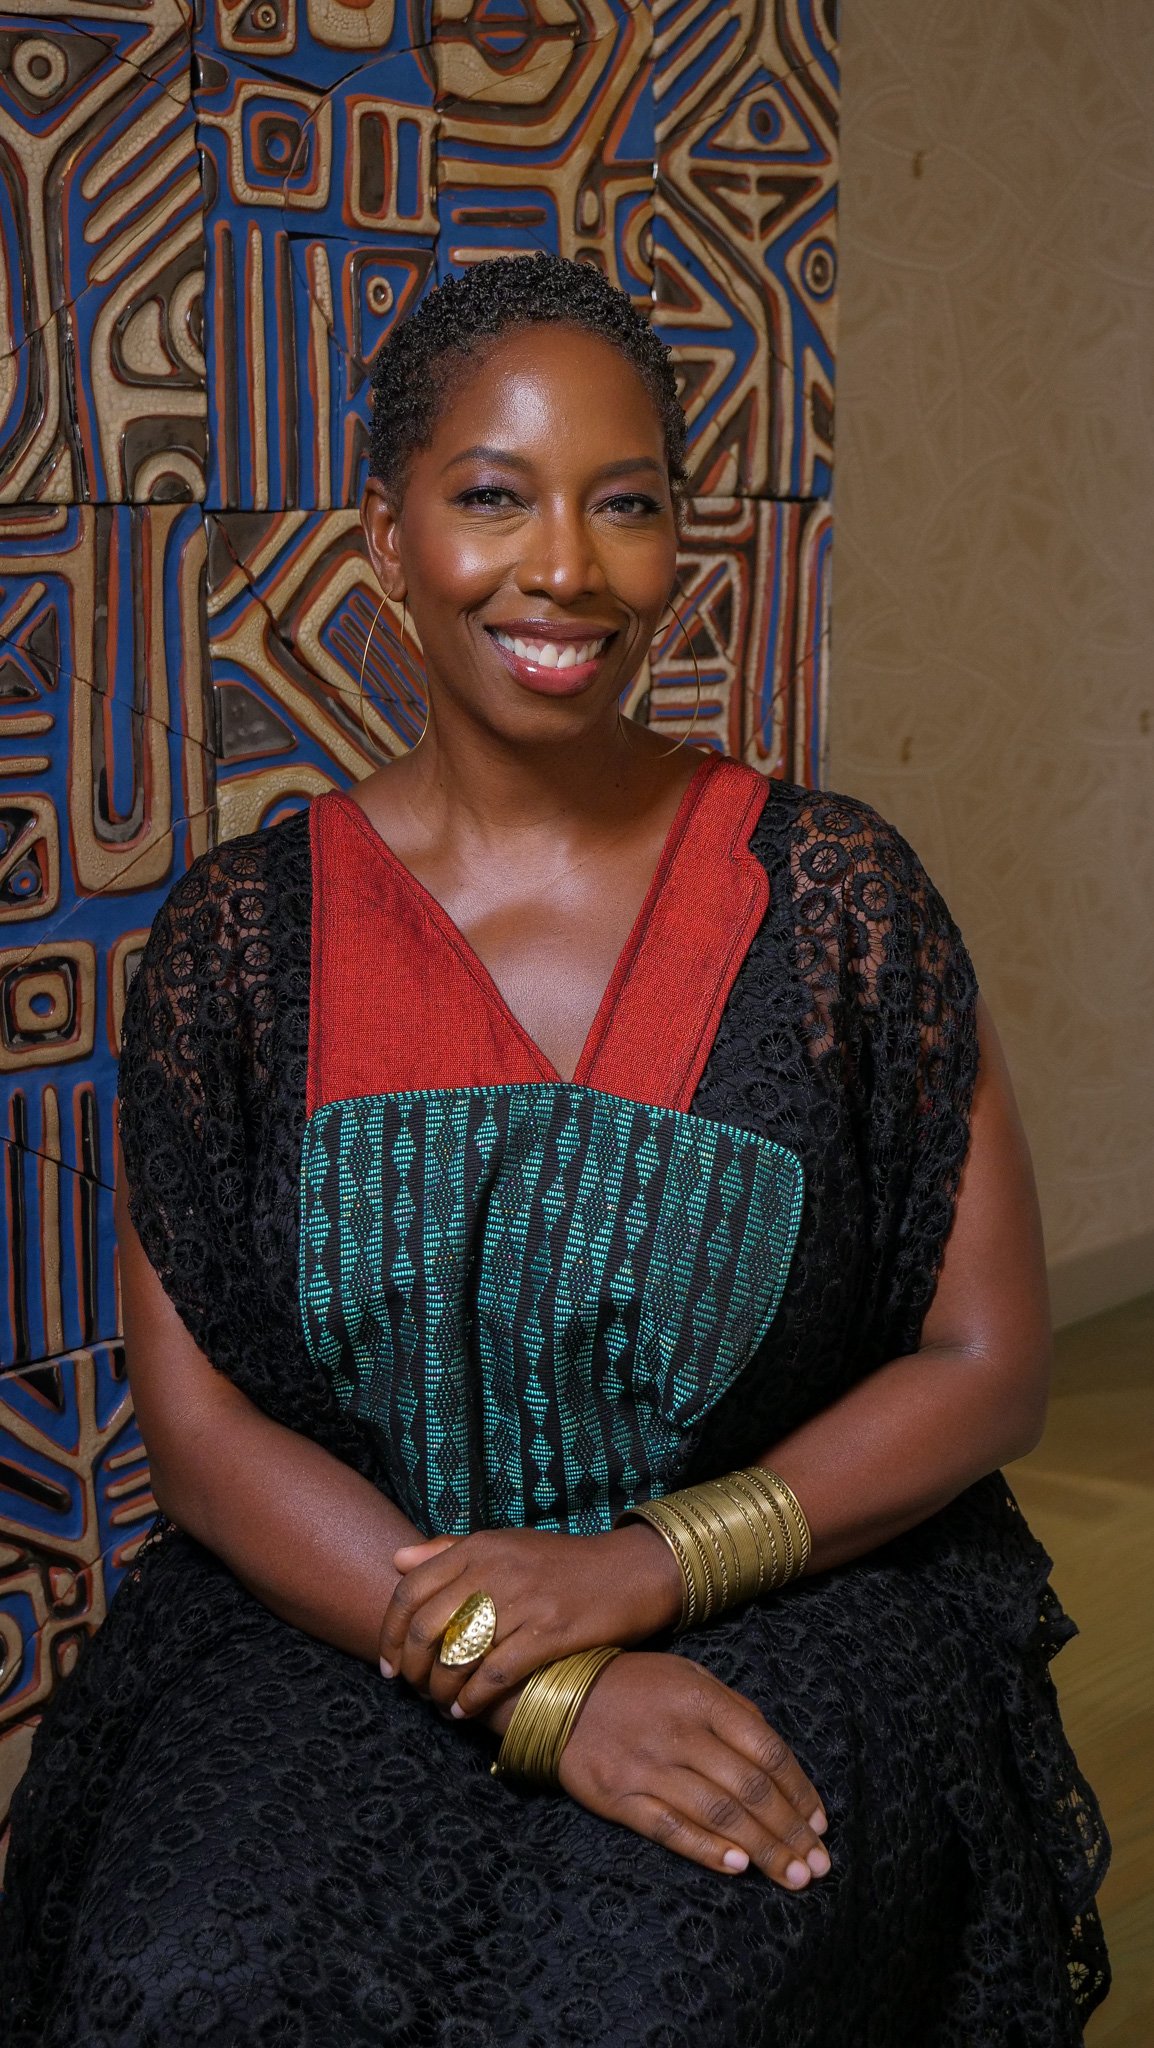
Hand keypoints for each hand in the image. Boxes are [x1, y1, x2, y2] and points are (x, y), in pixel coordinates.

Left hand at [378, 1524, 683, 1717]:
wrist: (628, 1571)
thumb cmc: (561, 1562)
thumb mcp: (505, 1543)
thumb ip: (449, 1550)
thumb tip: (397, 1558)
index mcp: (480, 1547)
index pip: (411, 1589)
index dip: (390, 1631)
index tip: (388, 1662)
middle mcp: (496, 1570)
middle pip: (428, 1627)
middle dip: (412, 1668)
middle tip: (412, 1690)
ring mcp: (524, 1601)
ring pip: (459, 1655)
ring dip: (441, 1690)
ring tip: (441, 1704)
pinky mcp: (550, 1632)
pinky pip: (496, 1673)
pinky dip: (474, 1698)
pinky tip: (467, 1711)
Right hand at [558, 1651, 831, 1890]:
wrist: (555, 1690)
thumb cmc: (634, 1684)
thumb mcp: (688, 1675)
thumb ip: (733, 1711)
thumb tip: (774, 1758)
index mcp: (703, 1698)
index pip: (768, 1750)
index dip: (800, 1791)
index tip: (821, 1823)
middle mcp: (680, 1733)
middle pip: (749, 1789)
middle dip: (791, 1832)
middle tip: (819, 1866)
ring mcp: (648, 1766)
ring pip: (718, 1814)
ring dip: (762, 1850)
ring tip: (794, 1877)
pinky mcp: (618, 1796)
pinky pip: (670, 1828)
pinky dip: (707, 1850)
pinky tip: (737, 1867)